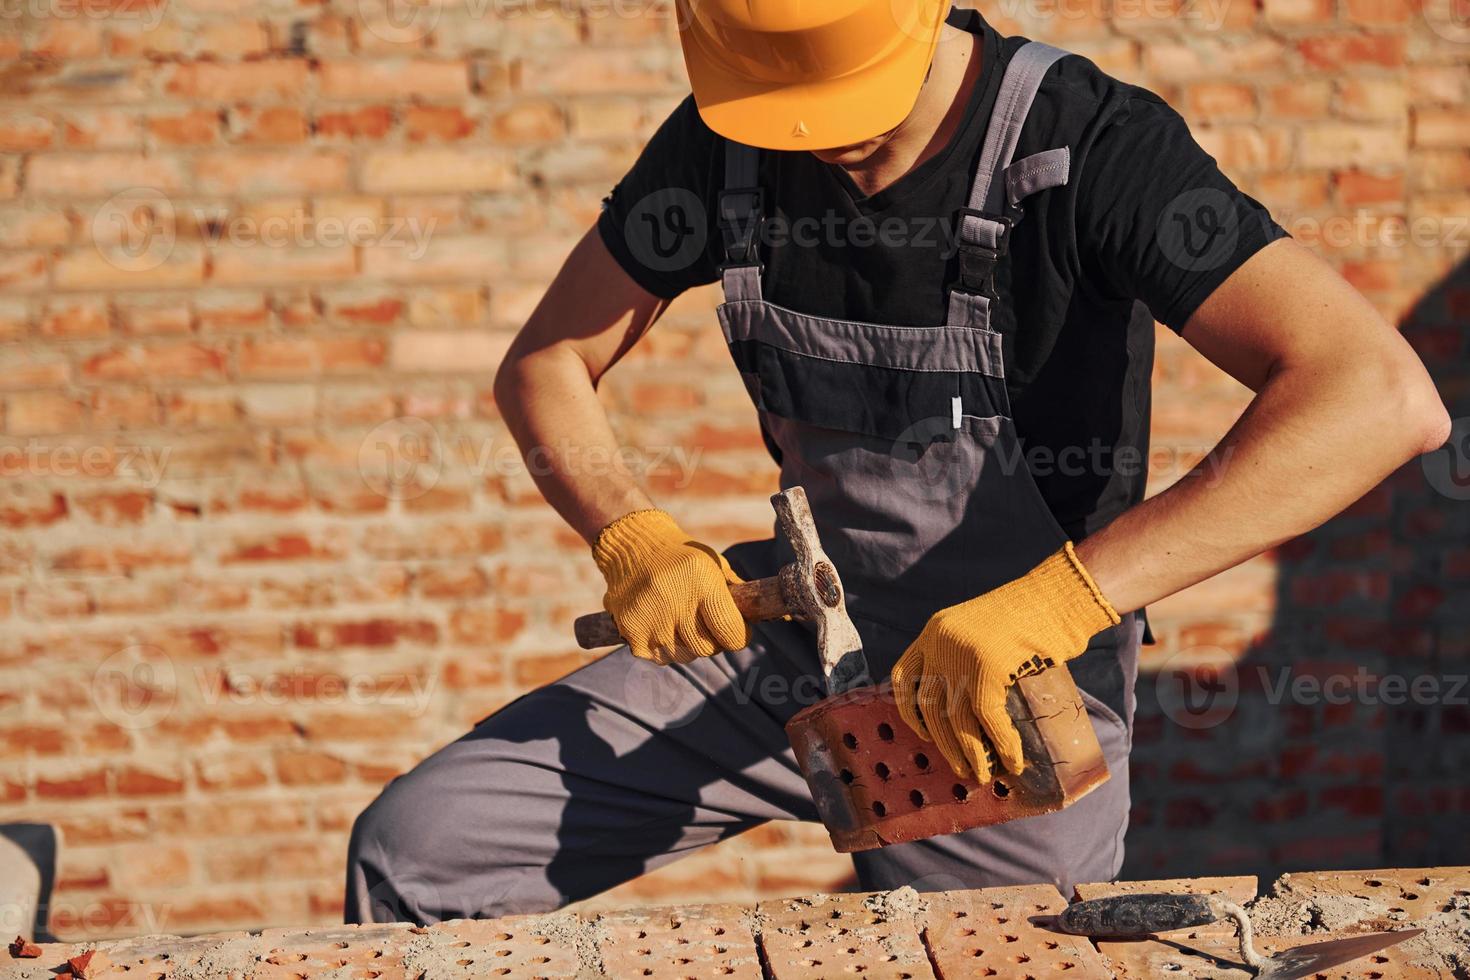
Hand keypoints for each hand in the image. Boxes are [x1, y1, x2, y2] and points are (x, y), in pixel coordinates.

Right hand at [593, 509, 748, 664]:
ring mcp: (651, 621)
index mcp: (701, 582)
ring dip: (689, 644)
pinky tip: (661, 623)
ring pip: (685, 656)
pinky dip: (665, 647)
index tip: (739, 629)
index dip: (740, 636)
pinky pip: (661, 657)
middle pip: (708, 648)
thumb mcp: (713, 565)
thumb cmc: (681, 557)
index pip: (731, 632)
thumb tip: (758, 616)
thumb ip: (735, 593)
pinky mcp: (632, 633)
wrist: (632, 546)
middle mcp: (675, 603)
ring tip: (681, 620)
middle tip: (707, 623)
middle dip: (714, 640)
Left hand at [890, 543, 1119, 780]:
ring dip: (970, 753)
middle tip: (959, 767)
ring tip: (981, 775)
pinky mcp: (987, 670)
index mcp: (934, 631)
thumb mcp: (981, 631)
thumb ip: (964, 659)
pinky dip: (1002, 745)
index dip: (909, 711)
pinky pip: (989, 720)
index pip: (904, 677)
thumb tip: (966, 713)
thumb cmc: (1030, 615)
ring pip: (956, 719)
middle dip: (944, 742)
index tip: (921, 733)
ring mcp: (961, 656)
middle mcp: (940, 643)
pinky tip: (1012, 761)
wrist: (1059, 596)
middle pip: (930, 705)